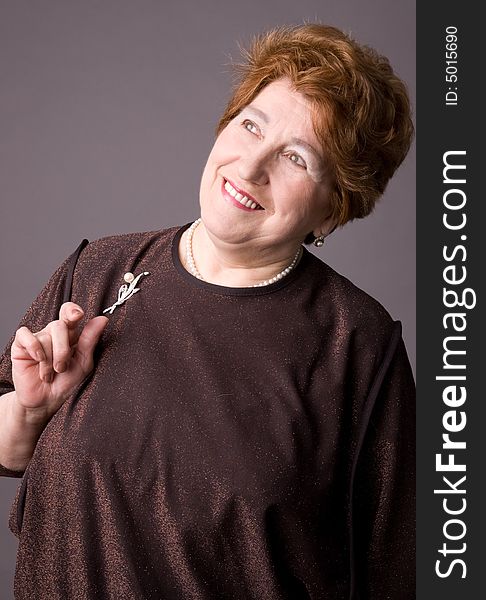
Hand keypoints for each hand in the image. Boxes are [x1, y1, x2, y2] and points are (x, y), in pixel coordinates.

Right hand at [10, 302, 107, 420]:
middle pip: (59, 325)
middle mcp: (53, 333)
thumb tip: (102, 319)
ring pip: (45, 336)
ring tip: (49, 374)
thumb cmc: (66, 382)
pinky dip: (34, 349)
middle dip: (62, 351)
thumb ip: (91, 340)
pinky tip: (37, 361)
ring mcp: (37, 338)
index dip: (72, 310)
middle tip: (62, 368)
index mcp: (70, 334)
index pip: (69, 311)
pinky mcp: (21, 345)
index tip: (78, 315)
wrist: (46, 400)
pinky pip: (26, 336)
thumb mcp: (83, 362)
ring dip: (49, 361)